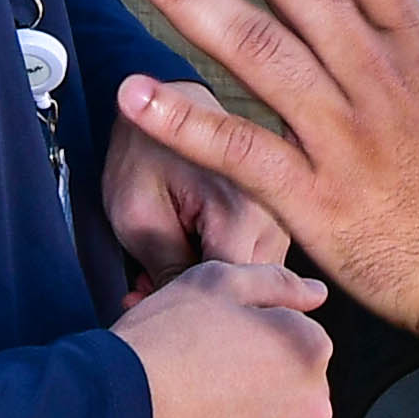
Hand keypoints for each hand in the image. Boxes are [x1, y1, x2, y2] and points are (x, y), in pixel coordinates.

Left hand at [101, 96, 290, 290]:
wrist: (167, 102)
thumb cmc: (145, 151)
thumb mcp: (136, 212)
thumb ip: (166, 269)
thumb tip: (182, 315)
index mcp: (242, 211)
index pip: (234, 292)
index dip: (191, 309)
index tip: (155, 304)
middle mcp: (275, 214)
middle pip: (252, 291)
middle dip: (202, 300)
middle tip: (148, 287)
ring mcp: (282, 216)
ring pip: (257, 281)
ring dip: (214, 285)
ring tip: (163, 268)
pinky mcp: (278, 218)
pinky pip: (258, 261)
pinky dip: (223, 267)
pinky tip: (187, 259)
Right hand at [112, 258, 333, 417]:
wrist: (112, 414)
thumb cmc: (164, 338)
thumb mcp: (217, 281)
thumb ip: (277, 283)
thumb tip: (317, 294)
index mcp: (311, 352)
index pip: (295, 339)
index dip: (252, 336)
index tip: (214, 343)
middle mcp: (314, 411)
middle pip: (291, 391)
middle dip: (259, 384)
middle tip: (202, 379)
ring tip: (196, 415)